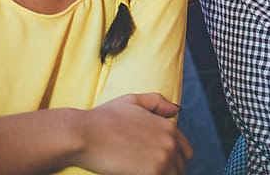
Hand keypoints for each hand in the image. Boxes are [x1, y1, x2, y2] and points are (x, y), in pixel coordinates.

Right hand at [76, 93, 192, 174]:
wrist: (84, 135)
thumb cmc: (104, 119)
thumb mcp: (133, 101)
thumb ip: (157, 102)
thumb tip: (176, 109)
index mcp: (168, 127)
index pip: (185, 152)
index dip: (172, 159)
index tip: (155, 163)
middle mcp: (170, 143)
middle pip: (180, 167)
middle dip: (167, 169)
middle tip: (144, 167)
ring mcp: (162, 160)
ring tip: (140, 171)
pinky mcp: (152, 173)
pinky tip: (134, 174)